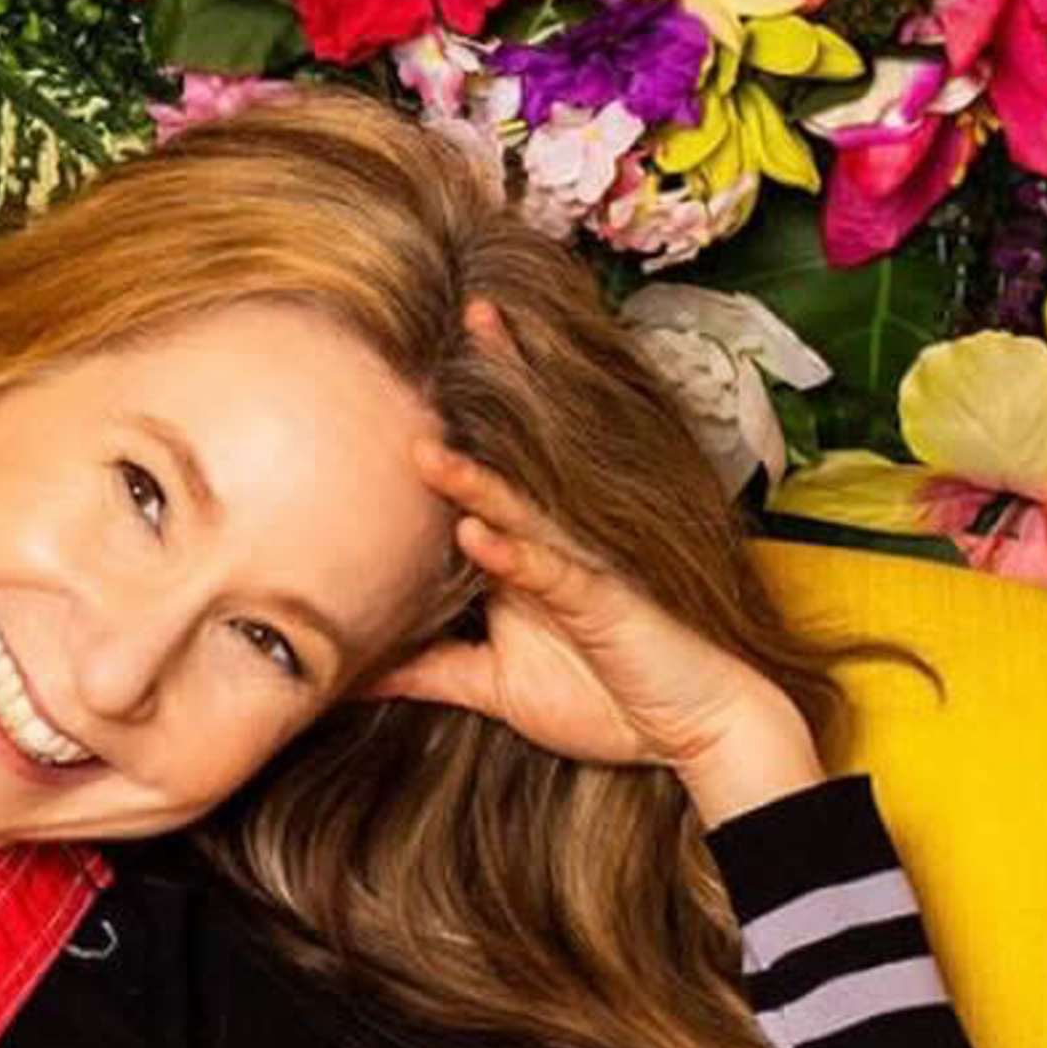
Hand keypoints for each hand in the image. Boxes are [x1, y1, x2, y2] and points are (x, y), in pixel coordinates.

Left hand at [359, 292, 821, 800]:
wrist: (695, 731)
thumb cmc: (606, 700)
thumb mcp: (494, 687)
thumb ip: (427, 670)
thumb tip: (350, 672)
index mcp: (523, 553)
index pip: (479, 478)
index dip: (457, 420)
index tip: (412, 367)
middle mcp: (551, 544)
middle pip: (512, 459)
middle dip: (494, 386)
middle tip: (467, 316)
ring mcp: (580, 568)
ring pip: (525, 510)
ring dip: (476, 481)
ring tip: (425, 448)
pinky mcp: (606, 604)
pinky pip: (557, 574)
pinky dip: (517, 557)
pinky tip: (480, 536)